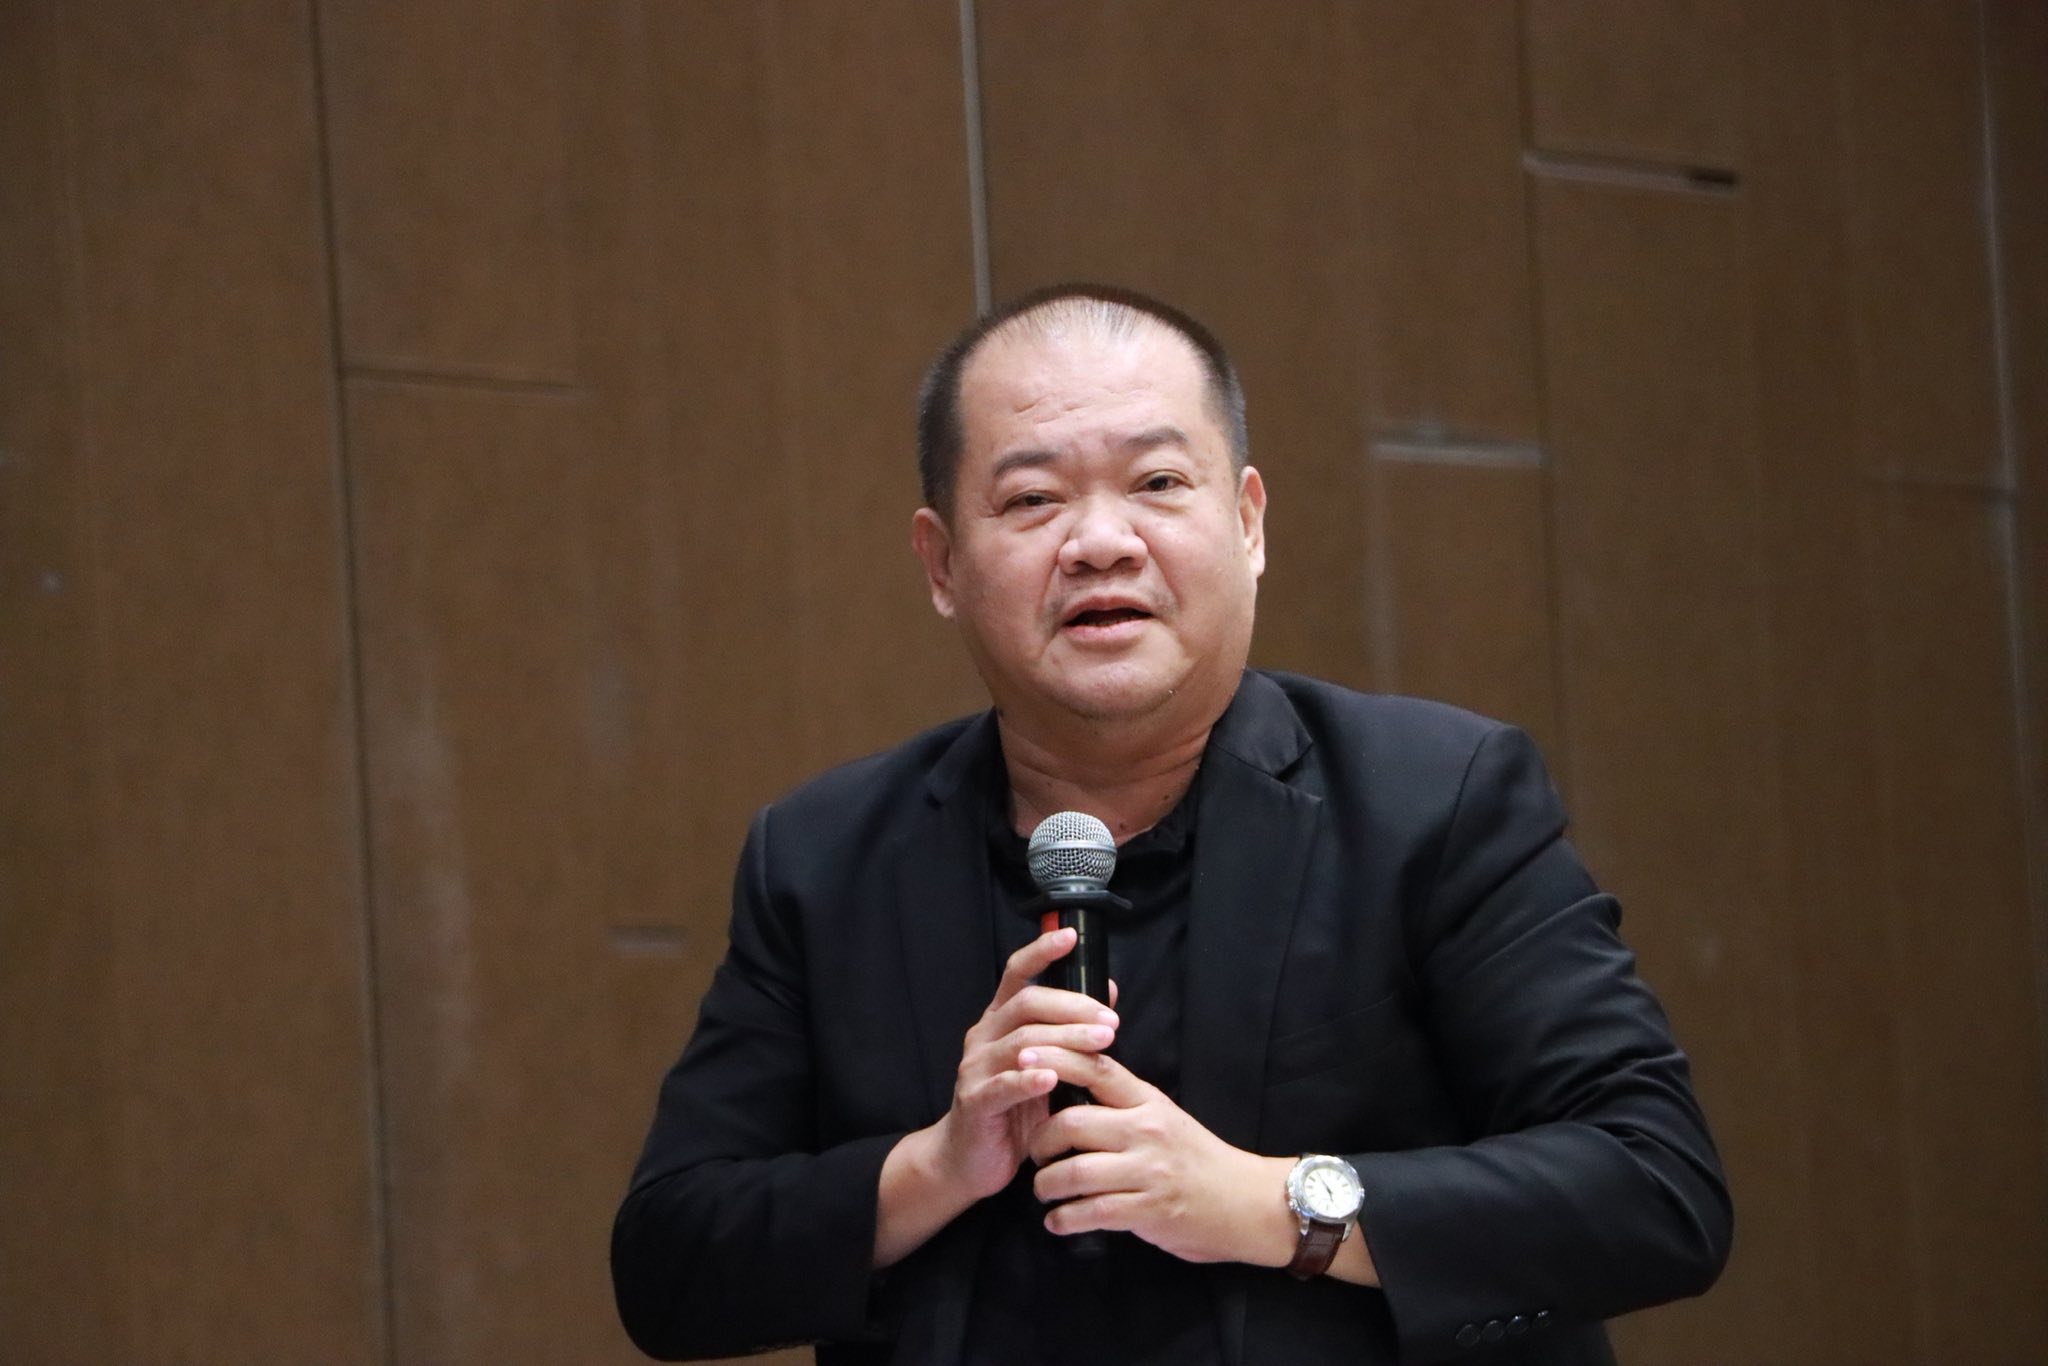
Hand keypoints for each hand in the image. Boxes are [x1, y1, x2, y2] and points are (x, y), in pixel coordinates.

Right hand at [928, 926, 1119, 1199]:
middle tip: (1111, 1020)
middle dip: (1072, 1007)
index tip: (1067, 935)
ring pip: (1020, 1042)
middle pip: (1025, 1004)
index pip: (1016, 975)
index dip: (1040, 952)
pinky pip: (1001, 1086)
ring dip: (1064, 1041)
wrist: (966, 1159)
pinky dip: (1028, 1080)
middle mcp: (984, 1037)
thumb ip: (1069, 1030)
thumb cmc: (1011, 1109)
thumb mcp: (1045, 1064)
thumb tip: (1109, 992)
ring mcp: (975, 1069)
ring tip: (1099, 1045)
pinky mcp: (974, 1103)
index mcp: (999, 1022)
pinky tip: (1052, 1078)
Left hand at [1026, 1047, 1291, 1266]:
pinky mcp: (1149, 1211)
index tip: (1023, 1057)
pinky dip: (1064, 1219)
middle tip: (1036, 1153)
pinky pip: (1092, 1213)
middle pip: (1071, 1124)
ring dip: (1047, 1185)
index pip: (1095, 1069)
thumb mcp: (1162, 1115)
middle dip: (1040, 1141)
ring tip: (1044, 1190)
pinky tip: (1057, 1221)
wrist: (1246, 1202)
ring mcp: (1148, 1172)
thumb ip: (1121, 1100)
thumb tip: (1069, 1079)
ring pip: (1075, 1172)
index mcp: (1147, 1101)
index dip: (1055, 1060)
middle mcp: (1146, 1130)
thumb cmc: (1195, 1157)